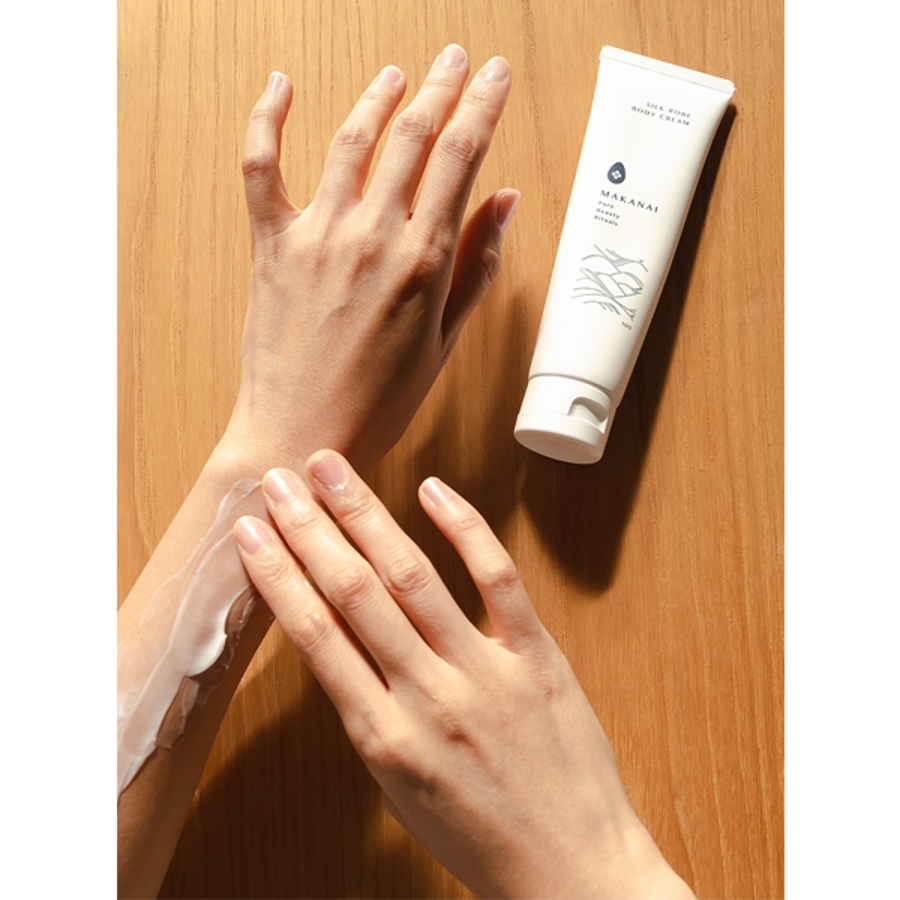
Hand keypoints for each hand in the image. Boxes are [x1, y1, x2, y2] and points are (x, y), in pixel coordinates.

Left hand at [222, 46, 517, 471]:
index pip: (461, 156)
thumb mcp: (446, 340)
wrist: (303, 431)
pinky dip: (268, 118)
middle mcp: (371, 235)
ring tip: (397, 74)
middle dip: (441, 86)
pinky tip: (281, 85)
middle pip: (412, 134)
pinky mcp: (271, 243)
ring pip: (351, 138)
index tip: (496, 77)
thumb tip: (504, 203)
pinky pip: (261, 165)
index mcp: (423, 260)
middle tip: (455, 60)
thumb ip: (478, 264)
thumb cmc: (377, 399)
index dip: (483, 105)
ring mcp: (316, 234)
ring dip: (378, 95)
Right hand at [233, 452, 695, 898]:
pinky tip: (433, 491)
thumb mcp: (399, 791)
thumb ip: (371, 717)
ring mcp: (486, 671)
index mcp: (384, 738)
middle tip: (280, 482)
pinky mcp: (537, 656)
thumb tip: (343, 647)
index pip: (316, 637)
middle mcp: (429, 697)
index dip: (278, 576)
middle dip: (309, 530)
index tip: (251, 536)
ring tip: (334, 470)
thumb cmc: (481, 838)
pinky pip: (497, 579)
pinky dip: (465, 529)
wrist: (574, 869)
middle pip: (354, 594)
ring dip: (367, 516)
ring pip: (412, 577)